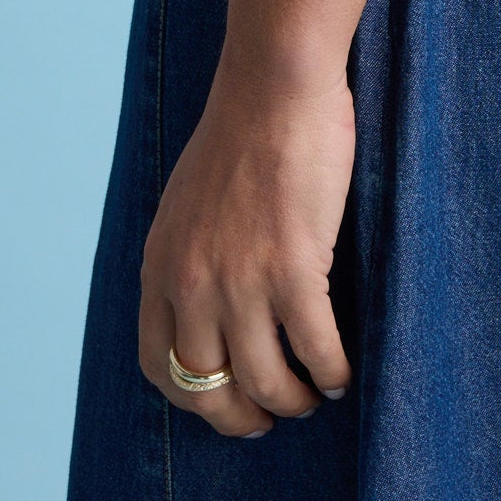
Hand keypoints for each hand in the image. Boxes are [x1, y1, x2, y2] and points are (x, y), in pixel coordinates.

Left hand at [138, 60, 355, 435]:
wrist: (274, 83)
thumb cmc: (242, 129)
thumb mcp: (186, 200)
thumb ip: (188, 253)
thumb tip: (209, 300)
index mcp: (160, 266)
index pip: (159, 365)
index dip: (192, 398)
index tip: (223, 402)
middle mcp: (192, 285)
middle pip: (209, 388)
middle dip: (242, 416)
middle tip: (270, 417)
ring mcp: (240, 281)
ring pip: (264, 380)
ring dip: (292, 401)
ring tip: (313, 396)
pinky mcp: (292, 270)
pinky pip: (314, 348)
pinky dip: (331, 372)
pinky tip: (341, 375)